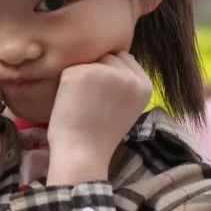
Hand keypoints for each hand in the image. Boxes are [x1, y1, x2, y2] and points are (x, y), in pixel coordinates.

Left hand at [46, 51, 151, 185]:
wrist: (83, 153)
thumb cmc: (100, 134)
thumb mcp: (127, 107)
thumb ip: (126, 83)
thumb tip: (114, 57)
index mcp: (145, 85)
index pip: (124, 58)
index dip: (110, 73)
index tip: (102, 94)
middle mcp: (130, 76)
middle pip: (107, 56)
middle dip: (97, 70)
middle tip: (90, 99)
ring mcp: (107, 73)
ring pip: (89, 60)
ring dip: (82, 74)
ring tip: (81, 101)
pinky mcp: (82, 72)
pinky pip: (70, 67)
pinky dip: (65, 82)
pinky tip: (69, 102)